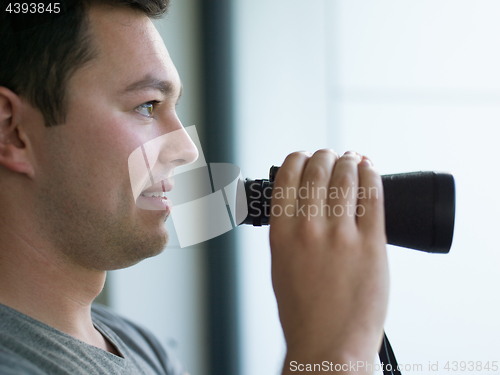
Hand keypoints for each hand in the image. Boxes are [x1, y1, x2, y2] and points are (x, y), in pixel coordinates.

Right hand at [270, 150, 388, 373]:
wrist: (329, 345)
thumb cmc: (303, 313)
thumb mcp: (280, 267)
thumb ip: (287, 234)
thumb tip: (299, 206)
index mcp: (281, 235)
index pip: (286, 178)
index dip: (297, 159)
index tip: (303, 156)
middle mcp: (308, 230)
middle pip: (317, 171)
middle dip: (324, 156)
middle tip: (330, 155)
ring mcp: (341, 237)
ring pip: (346, 178)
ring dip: (349, 160)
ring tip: (352, 158)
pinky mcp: (371, 245)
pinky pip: (372, 198)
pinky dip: (371, 175)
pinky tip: (370, 168)